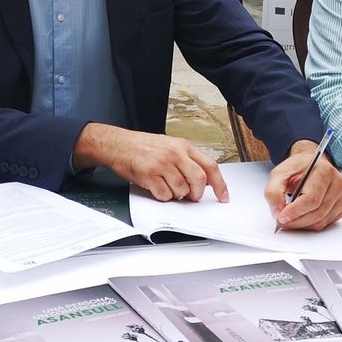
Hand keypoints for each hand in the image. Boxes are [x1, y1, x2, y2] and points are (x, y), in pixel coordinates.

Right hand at [75, 123, 228, 202]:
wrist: (118, 144)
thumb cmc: (142, 146)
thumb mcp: (169, 145)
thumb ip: (187, 160)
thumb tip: (203, 179)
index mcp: (183, 146)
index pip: (210, 166)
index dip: (220, 184)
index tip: (223, 196)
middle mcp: (175, 153)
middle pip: (198, 179)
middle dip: (197, 193)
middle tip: (191, 196)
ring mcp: (162, 164)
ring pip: (182, 190)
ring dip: (177, 195)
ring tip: (168, 188)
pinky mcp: (149, 175)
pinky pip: (165, 195)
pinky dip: (163, 197)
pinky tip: (157, 188)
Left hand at [264, 140, 341, 230]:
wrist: (310, 165)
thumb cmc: (297, 169)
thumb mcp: (279, 174)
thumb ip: (273, 192)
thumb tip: (277, 212)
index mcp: (324, 171)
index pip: (312, 199)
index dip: (295, 211)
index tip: (281, 217)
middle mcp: (338, 183)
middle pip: (317, 212)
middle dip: (297, 221)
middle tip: (282, 222)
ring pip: (322, 221)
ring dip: (303, 225)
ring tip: (290, 220)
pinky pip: (326, 223)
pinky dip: (311, 225)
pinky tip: (301, 218)